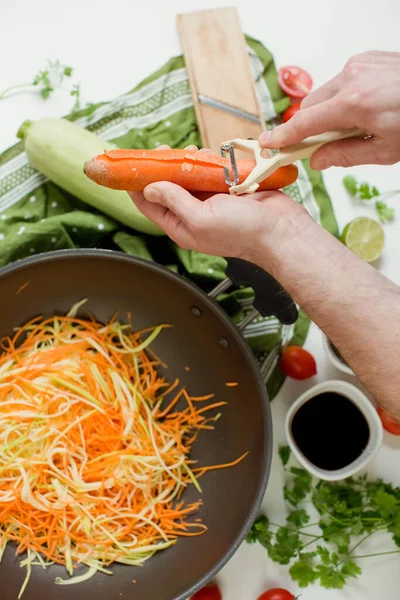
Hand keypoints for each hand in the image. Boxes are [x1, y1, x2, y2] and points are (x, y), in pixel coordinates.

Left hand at [128, 147, 309, 263]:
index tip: (128, 165)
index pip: (150, 205)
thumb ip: (174, 202)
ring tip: (191, 151)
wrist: (282, 231)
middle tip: (163, 149)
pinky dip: (209, 161)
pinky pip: (212, 171)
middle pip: (168, 188)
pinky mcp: (229, 190)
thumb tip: (150, 187)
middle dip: (164, 168)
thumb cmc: (243, 232)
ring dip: (188, 161)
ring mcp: (212, 201)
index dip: (136, 185)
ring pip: (190, 176)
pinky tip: (211, 155)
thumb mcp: (200, 219)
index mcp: (181, 227)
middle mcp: (194, 215)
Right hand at [259, 51, 399, 169]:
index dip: (281, 137)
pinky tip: (365, 108)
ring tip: (355, 125)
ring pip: (325, 93)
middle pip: (310, 107)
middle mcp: (352, 78)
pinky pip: (342, 80)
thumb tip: (317, 160)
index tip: (266, 144)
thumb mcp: (385, 151)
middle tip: (324, 146)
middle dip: (311, 127)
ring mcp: (359, 64)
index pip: (304, 124)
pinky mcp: (367, 58)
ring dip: (329, 112)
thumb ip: (344, 156)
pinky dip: (343, 97)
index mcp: (354, 104)